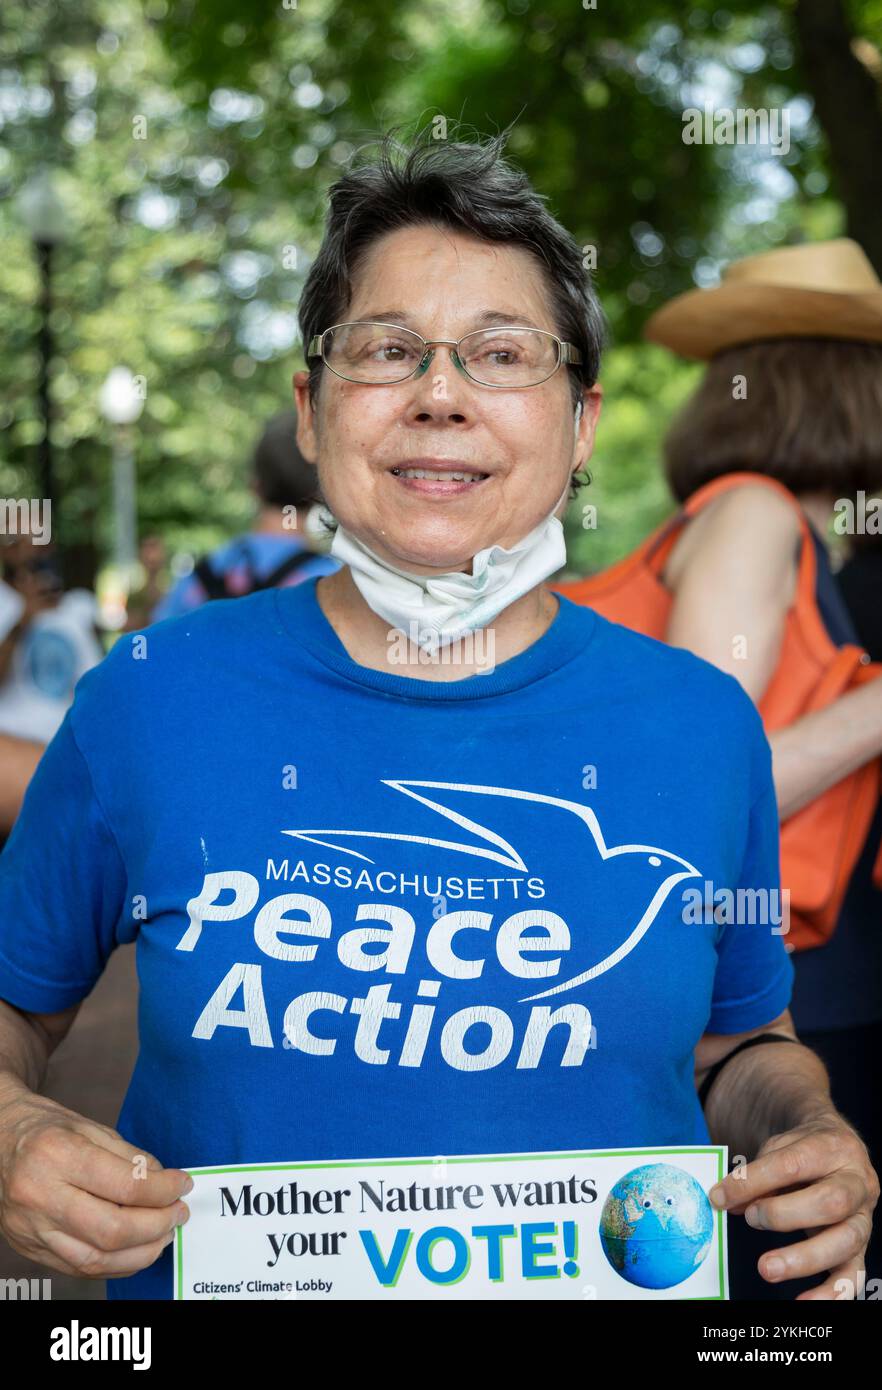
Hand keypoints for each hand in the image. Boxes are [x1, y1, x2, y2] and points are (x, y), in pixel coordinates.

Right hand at [0, 1082, 191, 1278]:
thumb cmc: (46, 1129)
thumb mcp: (90, 1127)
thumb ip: (130, 1157)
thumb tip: (165, 1183)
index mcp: (57, 1156)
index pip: (124, 1185)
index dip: (163, 1190)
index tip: (183, 1185)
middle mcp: (40, 1196)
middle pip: (111, 1229)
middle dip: (156, 1226)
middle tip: (179, 1214)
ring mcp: (31, 1228)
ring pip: (95, 1258)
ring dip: (140, 1253)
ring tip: (164, 1236)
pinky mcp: (29, 1248)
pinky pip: (79, 1268)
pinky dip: (114, 1264)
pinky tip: (136, 1250)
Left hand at [709, 1111, 879, 1299]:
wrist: (839, 1148)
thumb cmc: (804, 1150)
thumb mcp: (780, 1148)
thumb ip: (756, 1174)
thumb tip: (727, 1201)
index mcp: (833, 1148)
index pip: (793, 1164)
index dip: (753, 1181)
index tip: (721, 1195)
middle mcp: (856, 1182)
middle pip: (831, 1202)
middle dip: (784, 1215)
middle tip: (751, 1219)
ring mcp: (863, 1216)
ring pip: (846, 1241)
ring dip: (804, 1258)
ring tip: (766, 1268)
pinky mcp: (862, 1245)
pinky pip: (854, 1274)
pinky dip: (831, 1293)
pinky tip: (804, 1301)